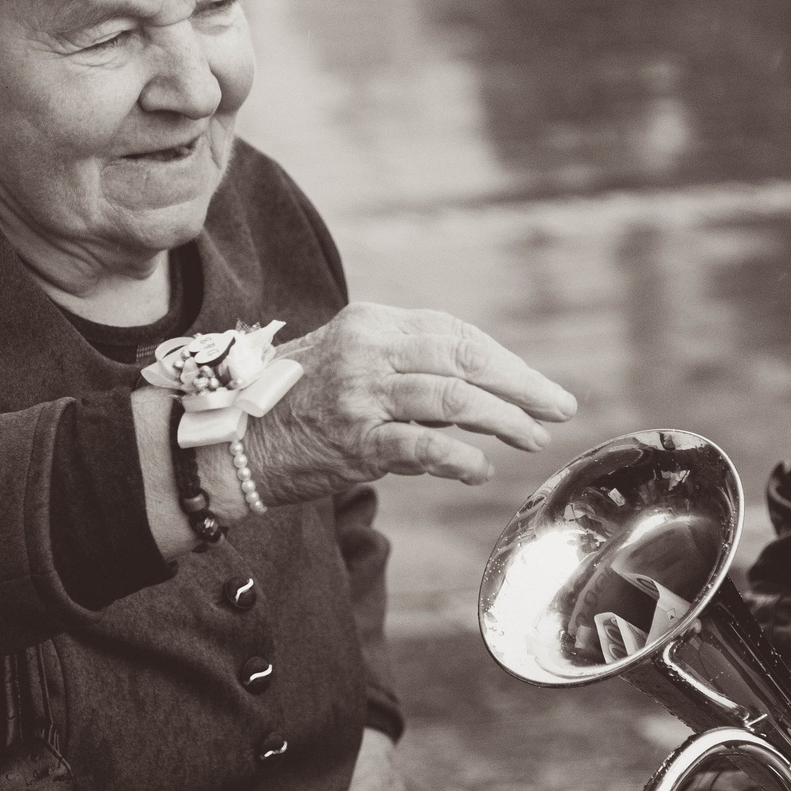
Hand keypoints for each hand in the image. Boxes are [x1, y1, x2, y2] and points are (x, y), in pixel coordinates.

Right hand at [244, 304, 576, 508]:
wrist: (234, 440)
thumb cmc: (297, 406)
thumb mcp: (352, 367)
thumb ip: (409, 375)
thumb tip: (481, 402)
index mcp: (373, 324)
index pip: (455, 333)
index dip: (504, 360)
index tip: (536, 385)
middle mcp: (370, 350)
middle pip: (464, 358)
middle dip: (520, 384)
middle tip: (557, 407)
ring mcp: (362, 393)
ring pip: (453, 396)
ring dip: (502, 419)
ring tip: (532, 438)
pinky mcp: (354, 438)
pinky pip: (421, 443)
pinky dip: (459, 455)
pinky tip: (481, 467)